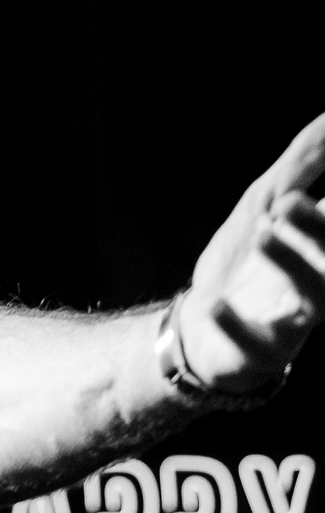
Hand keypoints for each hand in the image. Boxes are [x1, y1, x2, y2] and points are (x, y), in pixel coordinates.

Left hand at [182, 112, 324, 393]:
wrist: (200, 327)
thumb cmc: (244, 261)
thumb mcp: (266, 201)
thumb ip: (303, 161)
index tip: (295, 196)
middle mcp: (320, 285)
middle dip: (321, 230)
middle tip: (288, 199)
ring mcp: (293, 322)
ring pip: (310, 301)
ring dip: (291, 264)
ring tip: (263, 230)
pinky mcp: (258, 351)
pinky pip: (253, 343)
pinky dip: (236, 325)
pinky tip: (216, 306)